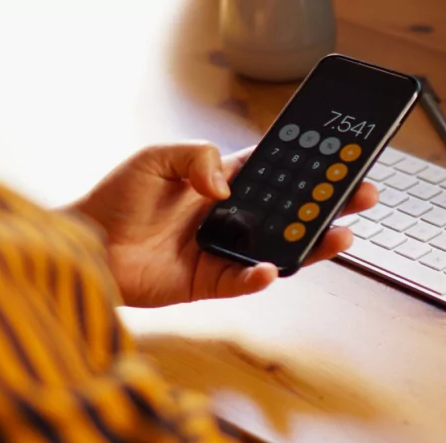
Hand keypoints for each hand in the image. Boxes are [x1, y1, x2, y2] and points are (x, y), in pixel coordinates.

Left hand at [70, 142, 377, 306]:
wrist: (84, 247)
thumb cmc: (114, 200)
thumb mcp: (155, 158)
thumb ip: (197, 157)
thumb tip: (228, 187)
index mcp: (222, 184)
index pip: (276, 172)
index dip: (308, 166)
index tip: (340, 159)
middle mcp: (230, 217)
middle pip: (291, 211)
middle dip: (328, 204)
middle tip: (361, 196)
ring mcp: (224, 251)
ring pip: (280, 248)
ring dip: (312, 244)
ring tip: (341, 235)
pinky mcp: (210, 282)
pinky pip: (244, 281)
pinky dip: (259, 277)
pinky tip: (272, 268)